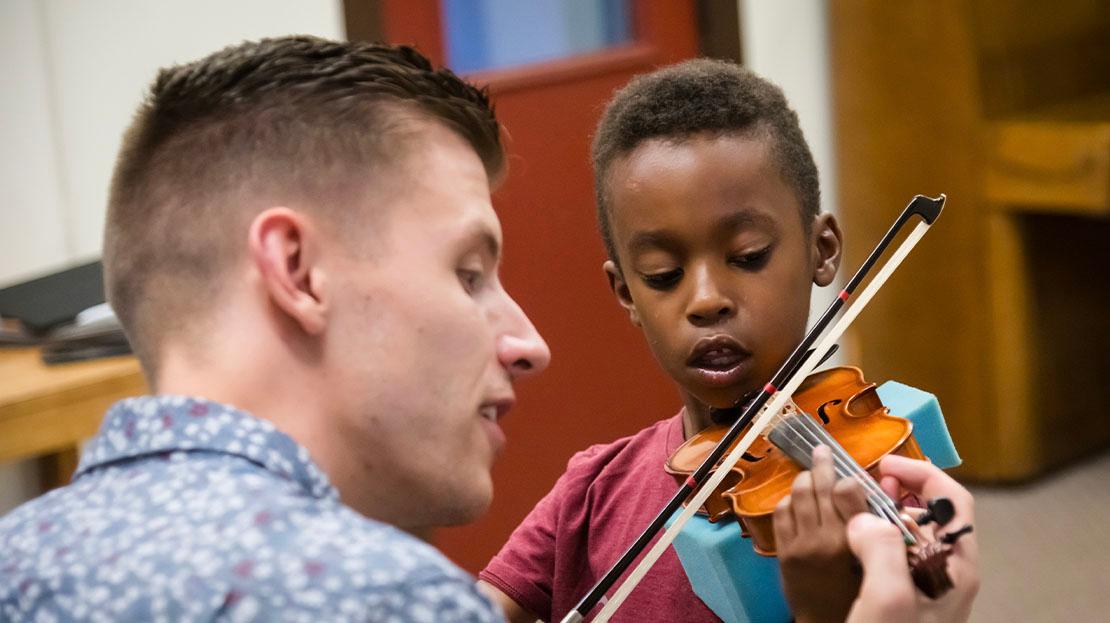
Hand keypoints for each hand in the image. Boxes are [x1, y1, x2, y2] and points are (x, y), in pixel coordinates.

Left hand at [774, 445, 868, 622]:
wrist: (826, 621)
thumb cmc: (860, 592)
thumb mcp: (877, 560)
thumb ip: (878, 525)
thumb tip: (878, 484)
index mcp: (856, 540)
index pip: (849, 490)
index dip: (849, 477)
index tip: (850, 475)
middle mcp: (826, 538)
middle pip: (820, 487)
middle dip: (822, 463)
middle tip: (822, 450)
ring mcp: (801, 543)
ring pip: (798, 494)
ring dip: (805, 479)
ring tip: (811, 472)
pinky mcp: (783, 550)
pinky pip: (781, 512)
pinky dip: (789, 500)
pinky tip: (797, 500)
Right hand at [841, 455, 978, 622]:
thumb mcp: (887, 599)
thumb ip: (883, 548)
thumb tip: (866, 517)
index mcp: (956, 568)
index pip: (953, 501)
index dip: (922, 474)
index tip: (881, 466)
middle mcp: (945, 573)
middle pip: (932, 512)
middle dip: (898, 489)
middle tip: (863, 485)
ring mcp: (924, 588)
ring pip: (910, 532)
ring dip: (882, 510)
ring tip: (851, 505)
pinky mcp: (902, 599)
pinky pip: (891, 554)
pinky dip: (871, 535)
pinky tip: (847, 539)